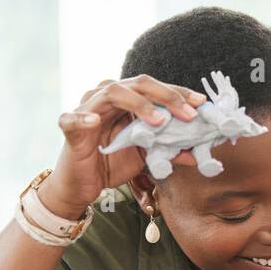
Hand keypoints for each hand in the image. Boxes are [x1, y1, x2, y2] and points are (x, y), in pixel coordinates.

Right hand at [40, 75, 207, 217]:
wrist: (83, 185)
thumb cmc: (111, 164)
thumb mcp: (145, 157)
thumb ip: (167, 151)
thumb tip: (196, 154)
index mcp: (126, 100)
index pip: (154, 89)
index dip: (178, 94)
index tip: (201, 103)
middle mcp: (108, 97)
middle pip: (138, 84)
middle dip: (166, 96)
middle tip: (188, 113)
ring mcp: (87, 108)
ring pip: (112, 93)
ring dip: (138, 104)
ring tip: (159, 120)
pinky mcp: (69, 126)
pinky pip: (72, 119)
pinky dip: (83, 118)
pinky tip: (95, 121)